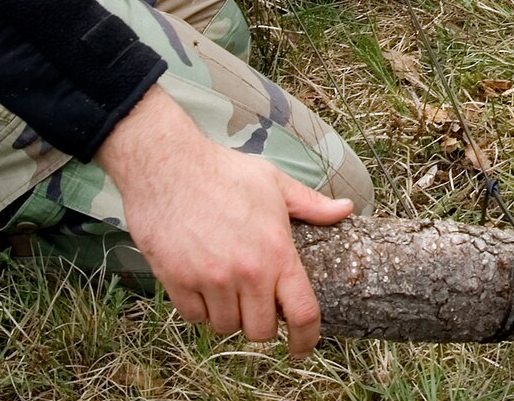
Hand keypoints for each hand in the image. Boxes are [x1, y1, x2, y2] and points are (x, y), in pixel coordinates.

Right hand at [97, 87, 354, 358]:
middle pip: (261, 330)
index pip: (302, 312)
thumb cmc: (224, 172)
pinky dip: (200, 309)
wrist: (168, 166)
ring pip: (226, 327)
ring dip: (229, 316)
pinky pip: (194, 317)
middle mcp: (247, 272)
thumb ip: (311, 204)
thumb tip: (345, 210)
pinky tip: (202, 284)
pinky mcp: (177, 281)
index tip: (303, 347)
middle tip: (257, 303)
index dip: (307, 339)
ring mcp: (211, 279)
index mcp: (277, 251)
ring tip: (228, 288)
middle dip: (262, 323)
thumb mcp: (275, 182)